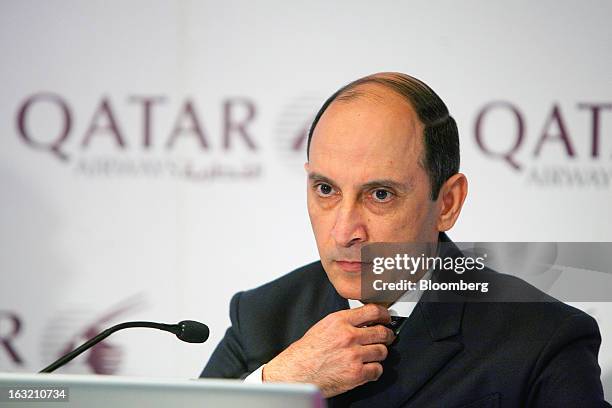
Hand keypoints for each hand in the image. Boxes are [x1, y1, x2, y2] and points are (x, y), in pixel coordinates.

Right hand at [262, 303, 395, 396]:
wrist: (296, 372)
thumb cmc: (307, 351)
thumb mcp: (324, 326)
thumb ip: (345, 322)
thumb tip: (364, 320)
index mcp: (340, 321)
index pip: (372, 311)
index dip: (384, 315)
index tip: (386, 318)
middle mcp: (348, 336)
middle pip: (381, 332)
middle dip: (387, 335)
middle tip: (386, 337)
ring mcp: (354, 355)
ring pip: (382, 351)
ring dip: (380, 354)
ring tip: (373, 355)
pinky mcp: (356, 373)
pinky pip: (377, 370)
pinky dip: (375, 371)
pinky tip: (368, 369)